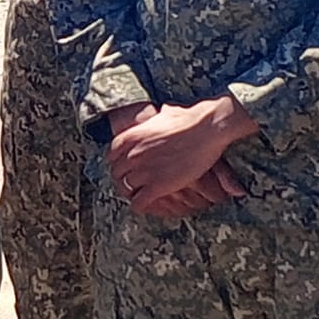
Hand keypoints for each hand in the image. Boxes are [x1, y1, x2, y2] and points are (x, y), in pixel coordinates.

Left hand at [107, 96, 255, 215]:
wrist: (206, 129)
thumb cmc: (190, 119)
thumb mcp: (162, 115)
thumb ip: (154, 120)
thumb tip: (161, 113)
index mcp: (130, 137)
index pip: (111, 156)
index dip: (120, 164)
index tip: (128, 168)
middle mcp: (132, 154)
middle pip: (117, 174)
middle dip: (125, 179)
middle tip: (135, 183)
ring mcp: (144, 171)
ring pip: (125, 190)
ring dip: (133, 193)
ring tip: (141, 195)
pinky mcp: (157, 186)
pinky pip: (138, 203)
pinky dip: (141, 205)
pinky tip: (148, 203)